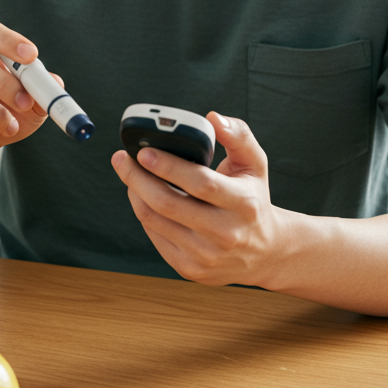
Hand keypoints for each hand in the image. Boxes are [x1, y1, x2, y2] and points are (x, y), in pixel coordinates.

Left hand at [110, 112, 286, 286]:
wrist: (266, 253)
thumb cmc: (253, 200)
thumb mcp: (255, 165)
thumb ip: (238, 135)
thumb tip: (212, 118)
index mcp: (244, 204)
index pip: (200, 183)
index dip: (168, 166)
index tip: (144, 151)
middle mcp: (226, 233)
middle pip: (169, 203)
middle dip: (137, 178)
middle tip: (122, 159)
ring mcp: (207, 255)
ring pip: (155, 220)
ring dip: (136, 193)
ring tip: (130, 174)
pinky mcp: (190, 269)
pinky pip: (155, 236)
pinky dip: (143, 213)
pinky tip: (142, 197)